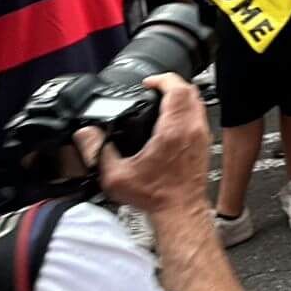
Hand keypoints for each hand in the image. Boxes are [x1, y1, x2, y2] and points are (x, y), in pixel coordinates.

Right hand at [80, 75, 208, 214]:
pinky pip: (199, 115)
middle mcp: (192, 129)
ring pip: (197, 101)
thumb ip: (98, 152)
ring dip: (180, 95)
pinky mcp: (204, 143)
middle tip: (153, 88)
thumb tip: (85, 135)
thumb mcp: (117, 176)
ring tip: (160, 100)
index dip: (162, 79)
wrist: (180, 211)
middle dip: (171, 84)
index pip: (177, 88)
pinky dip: (186, 109)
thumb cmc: (156, 196)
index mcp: (174, 130)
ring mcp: (201, 135)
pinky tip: (170, 119)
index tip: (148, 82)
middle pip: (190, 90)